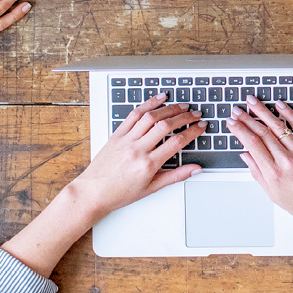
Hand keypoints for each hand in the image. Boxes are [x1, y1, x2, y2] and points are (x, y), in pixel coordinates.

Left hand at [66, 95, 203, 215]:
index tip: (201, 126)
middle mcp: (137, 149)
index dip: (193, 131)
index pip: (177, 142)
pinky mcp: (116, 135)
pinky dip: (148, 104)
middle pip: (166, 125)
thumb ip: (176, 176)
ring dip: (169, 108)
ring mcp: (126, 140)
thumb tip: (195, 169)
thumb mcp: (151, 188)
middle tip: (196, 113)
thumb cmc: (119, 193)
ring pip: (151, 117)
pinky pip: (133, 115)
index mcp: (148, 164)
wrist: (92, 193)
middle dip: (185, 117)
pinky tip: (158, 99)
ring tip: (182, 105)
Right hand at [230, 96, 292, 233]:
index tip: (232, 123)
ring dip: (263, 112)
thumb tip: (246, 156)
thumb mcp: (274, 195)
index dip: (239, 130)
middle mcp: (287, 161)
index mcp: (274, 174)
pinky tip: (280, 105)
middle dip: (247, 118)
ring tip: (252, 102)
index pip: (252, 145)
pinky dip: (289, 114)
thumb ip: (258, 173)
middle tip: (237, 109)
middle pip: (262, 133)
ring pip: (279, 127)